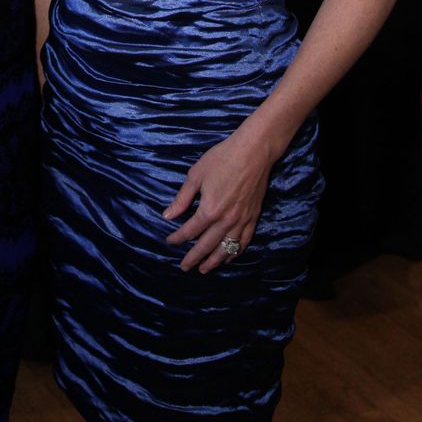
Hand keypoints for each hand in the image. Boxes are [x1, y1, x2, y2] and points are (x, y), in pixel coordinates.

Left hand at [161, 126, 272, 273]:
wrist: (254, 152)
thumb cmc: (222, 158)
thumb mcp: (196, 175)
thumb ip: (182, 198)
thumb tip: (168, 216)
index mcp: (209, 210)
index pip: (190, 231)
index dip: (178, 238)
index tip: (170, 242)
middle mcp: (225, 220)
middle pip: (206, 245)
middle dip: (193, 258)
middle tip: (184, 267)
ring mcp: (241, 221)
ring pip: (226, 248)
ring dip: (214, 261)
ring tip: (204, 270)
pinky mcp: (253, 218)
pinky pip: (243, 242)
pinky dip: (235, 253)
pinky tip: (228, 257)